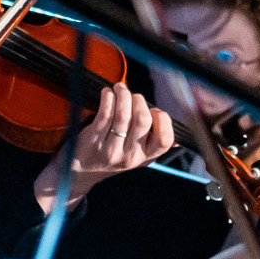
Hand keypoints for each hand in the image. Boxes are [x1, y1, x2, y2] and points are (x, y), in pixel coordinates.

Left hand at [34, 83, 175, 210]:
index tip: (154, 110)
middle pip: (143, 120)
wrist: (80, 170)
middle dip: (139, 100)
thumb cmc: (113, 154)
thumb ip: (153, 144)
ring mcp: (110, 149)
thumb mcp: (136, 156)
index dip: (162, 120)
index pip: (165, 140)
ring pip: (123, 115)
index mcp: (145, 157)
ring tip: (119, 87)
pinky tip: (107, 93)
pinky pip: (104, 114)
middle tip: (133, 95)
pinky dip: (108, 98)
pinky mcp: (92, 140)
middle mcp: (129, 156)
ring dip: (122, 94)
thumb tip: (179, 141)